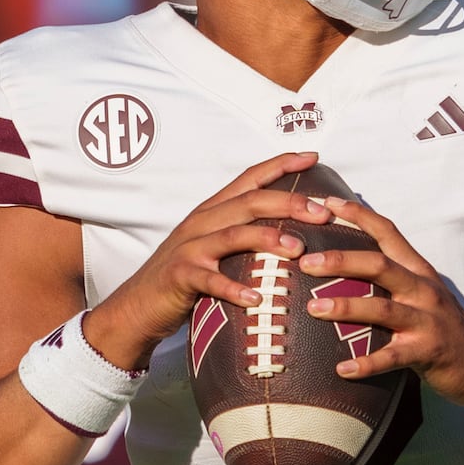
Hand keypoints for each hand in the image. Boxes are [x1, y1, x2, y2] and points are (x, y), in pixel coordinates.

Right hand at [87, 152, 333, 372]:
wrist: (139, 306)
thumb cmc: (186, 279)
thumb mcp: (215, 249)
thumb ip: (245, 237)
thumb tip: (294, 237)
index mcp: (214, 211)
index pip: (250, 178)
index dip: (281, 165)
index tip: (314, 157)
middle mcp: (202, 222)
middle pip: (250, 202)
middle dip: (289, 203)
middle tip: (324, 213)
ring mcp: (190, 247)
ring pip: (233, 235)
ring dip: (268, 240)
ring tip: (298, 250)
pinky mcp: (180, 276)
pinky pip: (210, 280)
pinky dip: (233, 289)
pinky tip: (256, 299)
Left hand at [298, 198, 463, 407]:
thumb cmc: (442, 327)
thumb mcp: (421, 293)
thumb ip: (390, 278)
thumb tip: (344, 264)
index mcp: (418, 271)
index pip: (388, 232)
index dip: (359, 215)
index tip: (327, 202)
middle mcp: (423, 290)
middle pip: (379, 266)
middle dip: (341, 261)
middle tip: (306, 263)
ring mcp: (426, 320)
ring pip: (382, 308)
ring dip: (345, 307)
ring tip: (313, 309)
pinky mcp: (427, 352)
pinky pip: (391, 357)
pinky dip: (366, 364)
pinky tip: (341, 369)